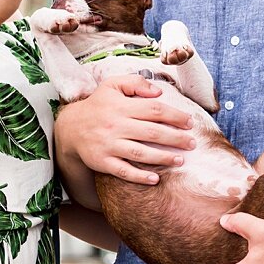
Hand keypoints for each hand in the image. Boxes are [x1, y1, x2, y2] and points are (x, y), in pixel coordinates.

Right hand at [58, 74, 197, 184]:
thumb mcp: (112, 85)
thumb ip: (136, 83)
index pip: (154, 110)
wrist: (70, 128)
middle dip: (175, 138)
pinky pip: (123, 171)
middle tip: (193, 143)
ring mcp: (108, 145)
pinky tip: (155, 179)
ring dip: (163, 157)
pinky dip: (140, 176)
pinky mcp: (102, 162)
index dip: (174, 116)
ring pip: (140, 153)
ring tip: (181, 160)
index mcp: (121, 106)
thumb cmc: (98, 105)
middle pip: (151, 132)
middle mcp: (115, 125)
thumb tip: (159, 92)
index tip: (190, 123)